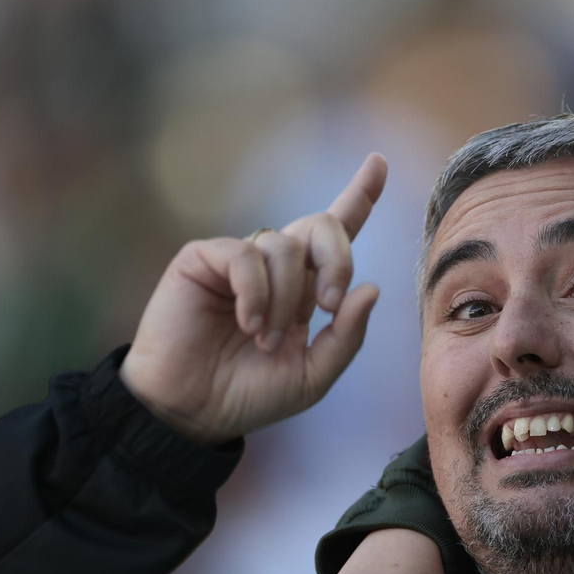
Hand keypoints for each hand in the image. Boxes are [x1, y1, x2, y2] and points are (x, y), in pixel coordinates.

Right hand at [119, 153, 386, 443]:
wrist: (194, 411)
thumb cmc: (250, 394)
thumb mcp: (313, 375)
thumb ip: (346, 336)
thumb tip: (371, 288)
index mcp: (306, 287)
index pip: (337, 232)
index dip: (359, 195)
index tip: (379, 162)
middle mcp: (276, 266)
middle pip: (322, 224)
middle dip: (338, 259)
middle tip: (328, 305)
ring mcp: (239, 260)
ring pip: (285, 245)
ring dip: (285, 299)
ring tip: (263, 339)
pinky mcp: (203, 259)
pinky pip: (245, 255)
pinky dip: (255, 292)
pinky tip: (247, 323)